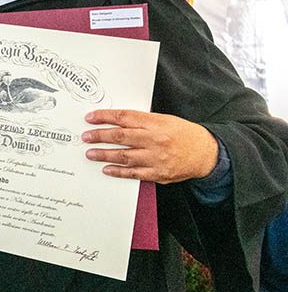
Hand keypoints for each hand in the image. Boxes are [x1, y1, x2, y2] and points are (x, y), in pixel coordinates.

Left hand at [82, 109, 218, 183]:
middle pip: (121, 137)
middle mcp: (155, 140)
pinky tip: (107, 169)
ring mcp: (157, 159)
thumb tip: (115, 121)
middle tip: (85, 137)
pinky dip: (118, 171)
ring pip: (124, 156)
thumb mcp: (164, 120)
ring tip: (90, 153)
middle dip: (100, 136)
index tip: (90, 118)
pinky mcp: (159, 174)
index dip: (104, 117)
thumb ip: (142, 121)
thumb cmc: (183, 134)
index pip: (124, 118)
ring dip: (104, 155)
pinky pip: (134, 173)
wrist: (207, 153)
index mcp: (156, 123)